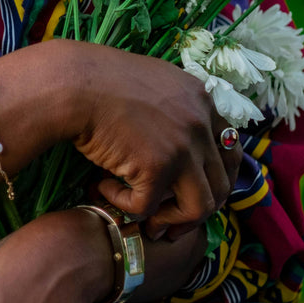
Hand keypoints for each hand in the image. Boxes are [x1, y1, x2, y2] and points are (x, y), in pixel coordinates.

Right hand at [65, 42, 242, 237]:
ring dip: (173, 221)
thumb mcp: (151, 82)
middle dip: (198, 211)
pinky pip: (147, 207)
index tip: (197, 191)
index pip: (230, 148)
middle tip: (172, 222)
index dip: (217, 176)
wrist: (73, 83)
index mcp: (201, 100)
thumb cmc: (98, 80)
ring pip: (200, 207)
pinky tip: (102, 188)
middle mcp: (200, 124)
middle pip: (221, 183)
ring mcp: (183, 147)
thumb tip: (174, 140)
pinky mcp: (158, 168)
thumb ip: (172, 106)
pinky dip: (123, 205)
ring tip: (147, 221)